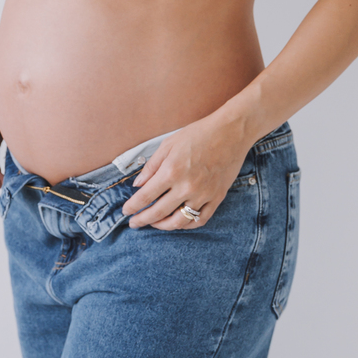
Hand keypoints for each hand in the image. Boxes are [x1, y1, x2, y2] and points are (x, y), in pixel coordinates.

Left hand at [121, 115, 251, 229]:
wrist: (231, 132)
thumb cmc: (199, 134)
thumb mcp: (168, 144)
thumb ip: (151, 166)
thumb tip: (137, 185)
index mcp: (171, 171)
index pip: (145, 196)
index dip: (132, 207)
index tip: (126, 211)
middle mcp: (186, 187)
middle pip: (159, 212)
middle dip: (143, 220)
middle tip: (134, 223)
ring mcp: (203, 195)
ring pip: (179, 221)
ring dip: (163, 226)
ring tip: (154, 223)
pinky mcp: (217, 198)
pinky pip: (200, 220)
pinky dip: (187, 225)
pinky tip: (178, 221)